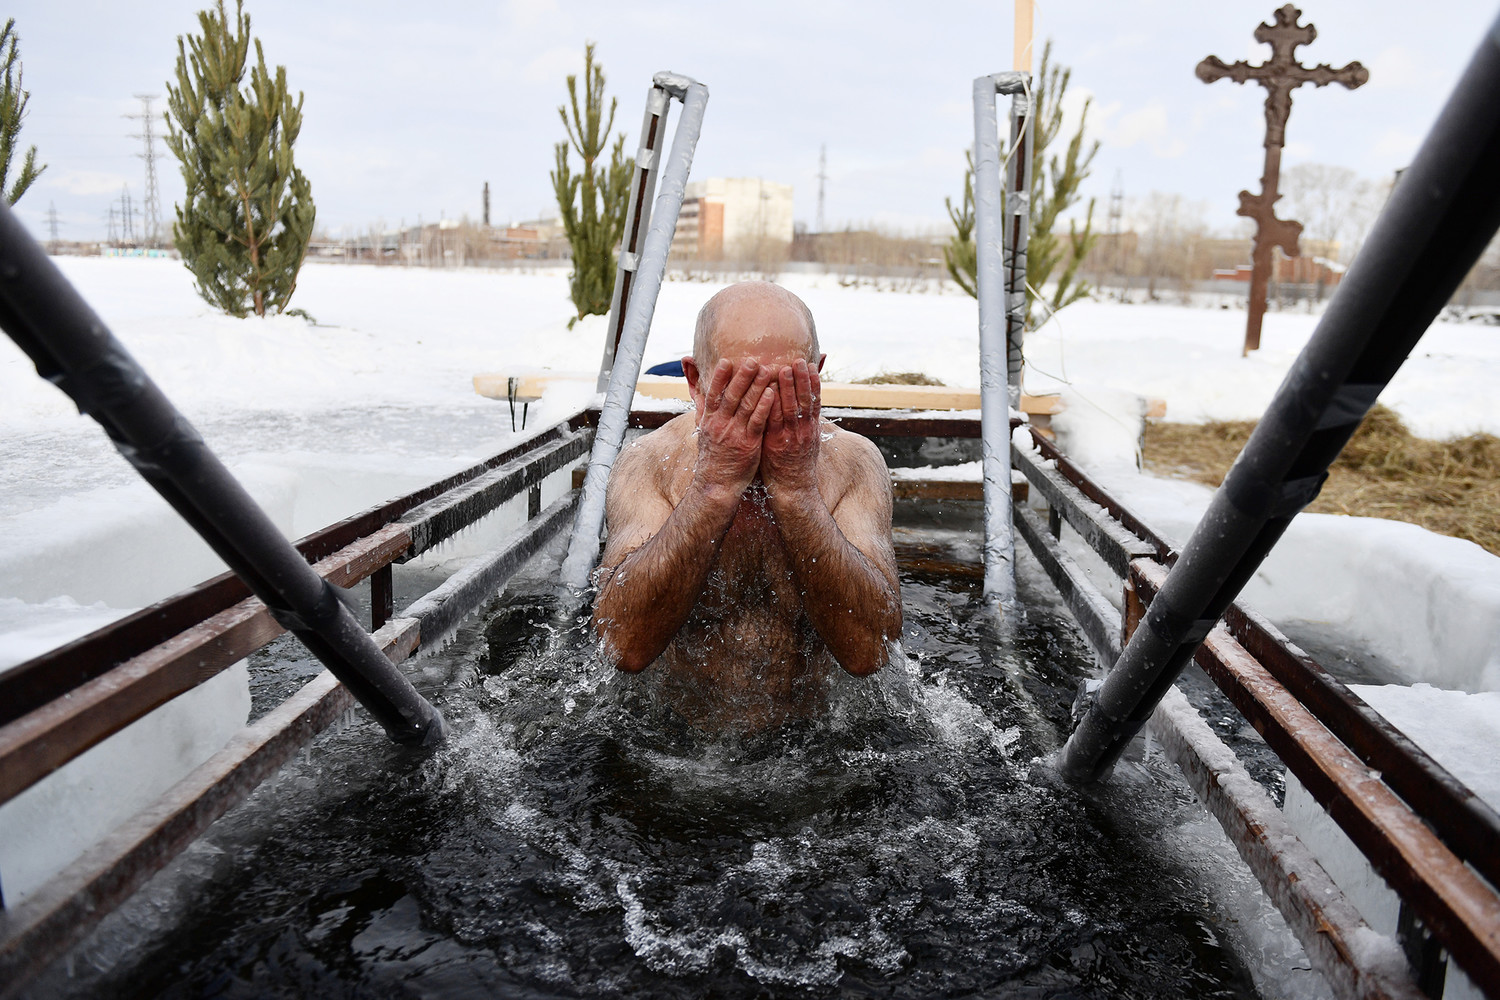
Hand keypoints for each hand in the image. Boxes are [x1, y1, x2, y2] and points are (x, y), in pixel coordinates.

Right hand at [693, 358, 777, 499]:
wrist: (716, 485)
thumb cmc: (713, 454)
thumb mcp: (703, 428)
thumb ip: (702, 404)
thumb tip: (694, 385)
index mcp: (709, 420)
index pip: (713, 394)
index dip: (719, 377)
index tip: (726, 360)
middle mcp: (720, 425)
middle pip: (731, 396)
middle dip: (742, 377)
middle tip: (752, 359)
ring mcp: (734, 434)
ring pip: (745, 406)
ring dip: (756, 387)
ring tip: (767, 370)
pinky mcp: (748, 444)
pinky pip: (757, 422)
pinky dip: (764, 407)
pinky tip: (772, 394)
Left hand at [761, 358, 821, 497]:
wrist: (793, 489)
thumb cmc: (795, 464)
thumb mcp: (806, 441)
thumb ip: (803, 422)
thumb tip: (802, 405)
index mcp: (811, 428)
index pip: (814, 400)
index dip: (813, 382)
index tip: (809, 364)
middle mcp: (804, 430)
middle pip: (805, 400)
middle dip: (801, 379)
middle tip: (797, 360)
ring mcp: (791, 437)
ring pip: (791, 408)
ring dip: (788, 388)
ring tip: (784, 369)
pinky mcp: (776, 445)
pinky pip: (775, 422)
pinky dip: (772, 406)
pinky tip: (768, 393)